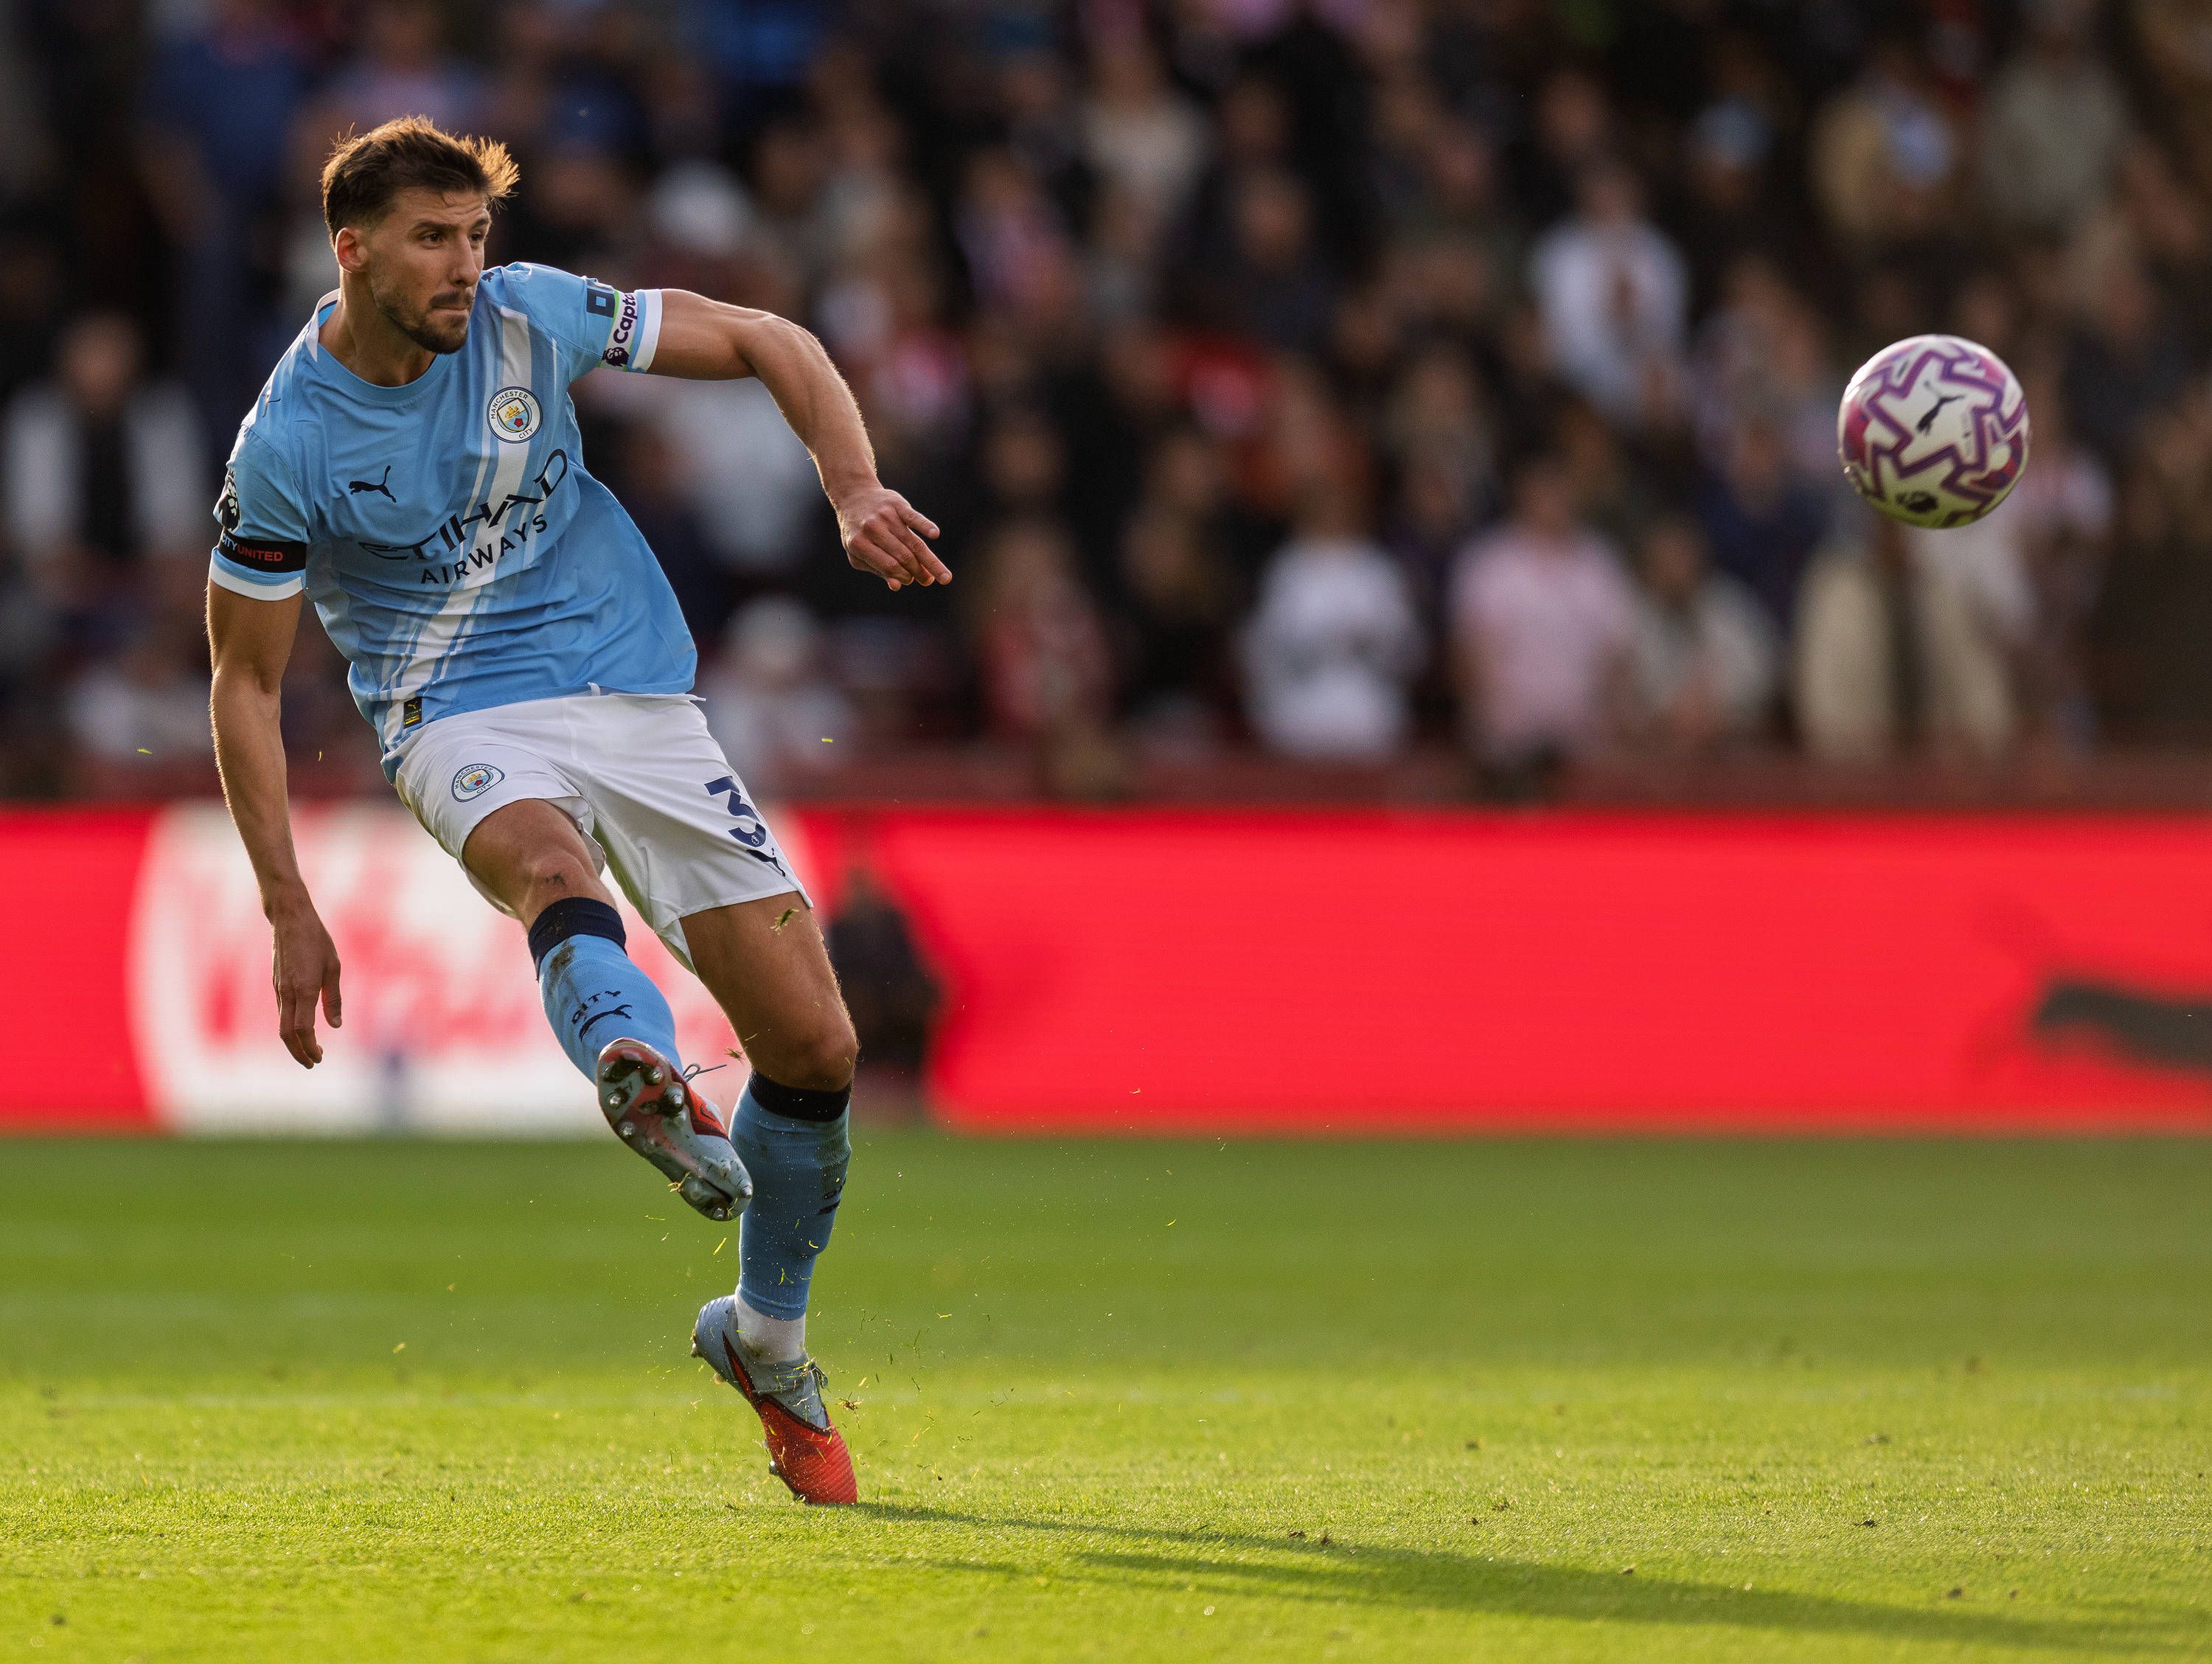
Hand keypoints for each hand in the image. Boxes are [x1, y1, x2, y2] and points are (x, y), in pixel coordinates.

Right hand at [268, 895, 342, 1067]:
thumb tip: (336, 1026)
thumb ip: (334, 998)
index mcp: (305, 988)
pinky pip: (281, 1012)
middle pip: (286, 1033)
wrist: (289, 918)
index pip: (303, 1029)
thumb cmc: (317, 939)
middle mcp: (288, 992)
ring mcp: (279, 988)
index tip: (320, 1058)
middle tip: (313, 1064)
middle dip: (298, 1053)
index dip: (310, 1047)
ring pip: (281, 1024)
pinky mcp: (276, 984)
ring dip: (294, 1042)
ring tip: (310, 1051)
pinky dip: (290, 1027)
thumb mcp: (334, 967)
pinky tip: (302, 1030)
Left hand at [835, 484, 949, 591]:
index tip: (910, 581)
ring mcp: (886, 516)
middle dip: (919, 572)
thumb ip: (877, 569)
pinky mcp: (897, 505)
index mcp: (859, 544)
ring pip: (913, 542)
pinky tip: (934, 534)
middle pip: (903, 556)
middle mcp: (872, 529)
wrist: (854, 497)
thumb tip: (897, 586)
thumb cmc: (858, 533)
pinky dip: (925, 525)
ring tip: (944, 576)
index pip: (888, 566)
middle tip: (928, 581)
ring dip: (930, 561)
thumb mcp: (858, 554)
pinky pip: (914, 517)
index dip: (903, 576)